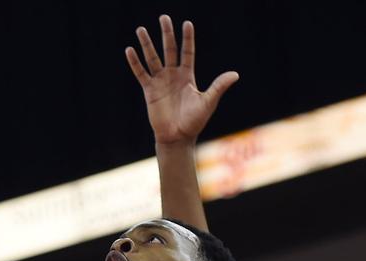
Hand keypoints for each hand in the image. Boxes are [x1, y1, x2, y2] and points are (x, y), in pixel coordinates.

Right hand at [127, 15, 238, 145]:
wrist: (177, 138)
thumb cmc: (194, 122)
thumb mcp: (208, 102)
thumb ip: (219, 86)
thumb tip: (235, 74)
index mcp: (187, 76)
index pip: (187, 52)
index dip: (187, 39)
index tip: (187, 23)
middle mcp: (173, 76)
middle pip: (169, 50)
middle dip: (166, 34)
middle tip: (164, 17)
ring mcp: (160, 82)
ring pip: (152, 58)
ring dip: (147, 44)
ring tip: (140, 29)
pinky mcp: (149, 90)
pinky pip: (141, 73)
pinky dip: (135, 63)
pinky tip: (129, 50)